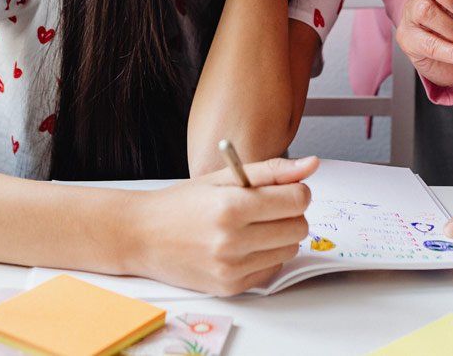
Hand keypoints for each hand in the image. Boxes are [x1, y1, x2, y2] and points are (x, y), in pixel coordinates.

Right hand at [129, 156, 317, 295]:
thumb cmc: (182, 203)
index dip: (298, 192)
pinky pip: (272, 270)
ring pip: (290, 250)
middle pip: (299, 228)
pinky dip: (266, 257)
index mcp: (231, 206)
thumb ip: (272, 171)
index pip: (297, 200)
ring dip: (280, 237)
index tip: (286, 190)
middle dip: (291, 214)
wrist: (141, 235)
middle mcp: (232, 240)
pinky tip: (245, 246)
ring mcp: (231, 268)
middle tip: (268, 209)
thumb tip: (311, 165)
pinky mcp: (230, 287)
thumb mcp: (224, 176)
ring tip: (253, 227)